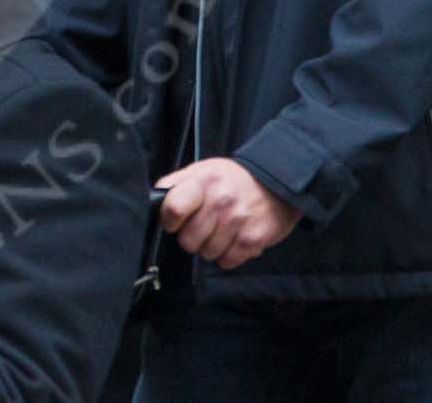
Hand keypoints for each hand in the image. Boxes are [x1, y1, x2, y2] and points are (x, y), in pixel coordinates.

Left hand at [155, 157, 301, 270]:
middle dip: (191, 238)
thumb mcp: (203, 170)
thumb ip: (177, 184)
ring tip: (221, 231)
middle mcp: (220, 201)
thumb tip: (155, 201)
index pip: (173, 209)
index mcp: (203, 181)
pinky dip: (228, 256)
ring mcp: (237, 221)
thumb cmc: (234, 179)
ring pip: (206, 253)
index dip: (169, 220)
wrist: (277, 183)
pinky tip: (234, 240)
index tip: (175, 221)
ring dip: (210, 247)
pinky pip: (227, 262)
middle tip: (203, 227)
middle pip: (187, 240)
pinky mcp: (253, 240)